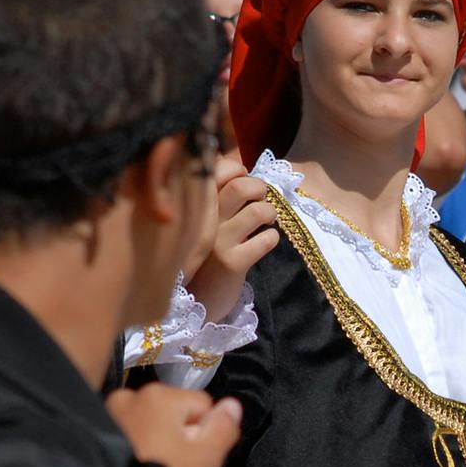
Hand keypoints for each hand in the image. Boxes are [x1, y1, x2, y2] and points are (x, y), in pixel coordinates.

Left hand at [106, 385, 242, 466]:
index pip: (204, 408)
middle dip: (192, 466)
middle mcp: (131, 402)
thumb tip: (232, 405)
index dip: (212, 439)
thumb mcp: (205, 458)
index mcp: (158, 397)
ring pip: (159, 449)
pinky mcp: (100, 450)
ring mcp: (111, 426)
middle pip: (180, 430)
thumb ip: (224, 429)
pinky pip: (136, 460)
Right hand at [186, 162, 280, 322]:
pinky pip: (266, 240)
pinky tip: (265, 242)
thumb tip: (237, 165)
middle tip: (261, 198)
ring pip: (257, 211)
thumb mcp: (201, 223)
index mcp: (193, 207)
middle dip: (260, 188)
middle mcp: (202, 221)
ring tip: (267, 220)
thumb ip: (213, 197)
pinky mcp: (233, 263)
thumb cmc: (202, 255)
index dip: (238, 169)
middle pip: (240, 186)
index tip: (243, 179)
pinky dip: (272, 238)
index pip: (218, 170)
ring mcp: (217, 242)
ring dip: (270, 212)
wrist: (194, 301)